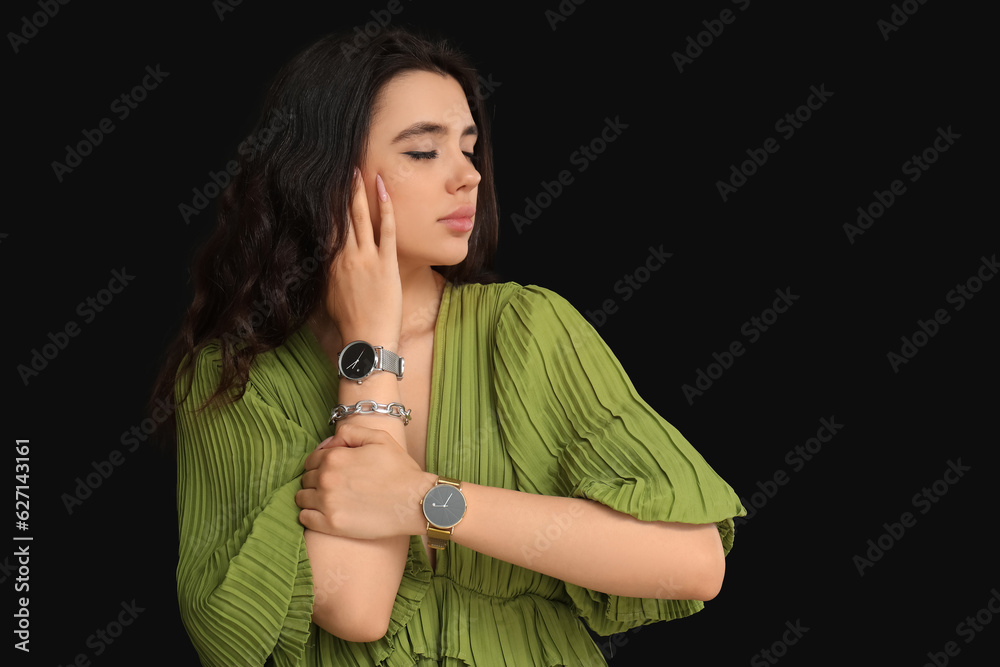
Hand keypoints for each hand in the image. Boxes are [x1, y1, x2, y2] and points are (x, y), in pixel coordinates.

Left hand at [295, 423, 431, 538]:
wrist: (414, 502)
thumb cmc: (400, 470)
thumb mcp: (378, 438)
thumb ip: (349, 432)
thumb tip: (328, 443)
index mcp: (334, 457)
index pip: (311, 460)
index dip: (321, 464)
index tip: (334, 471)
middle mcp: (326, 479)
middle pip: (306, 479)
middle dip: (316, 480)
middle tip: (336, 486)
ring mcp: (327, 503)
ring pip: (302, 498)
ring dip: (311, 497)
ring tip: (330, 500)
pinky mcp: (331, 525)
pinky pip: (305, 518)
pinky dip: (310, 515)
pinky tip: (326, 513)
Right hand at [325, 169, 401, 347]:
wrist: (366, 341)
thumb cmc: (349, 323)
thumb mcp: (328, 296)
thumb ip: (325, 274)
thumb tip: (321, 261)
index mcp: (328, 264)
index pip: (324, 226)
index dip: (324, 204)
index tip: (323, 184)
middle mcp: (343, 257)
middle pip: (339, 216)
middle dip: (338, 190)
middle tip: (339, 166)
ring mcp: (365, 259)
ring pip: (359, 218)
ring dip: (357, 192)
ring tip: (356, 169)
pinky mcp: (386, 264)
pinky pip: (386, 230)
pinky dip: (385, 207)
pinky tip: (384, 188)